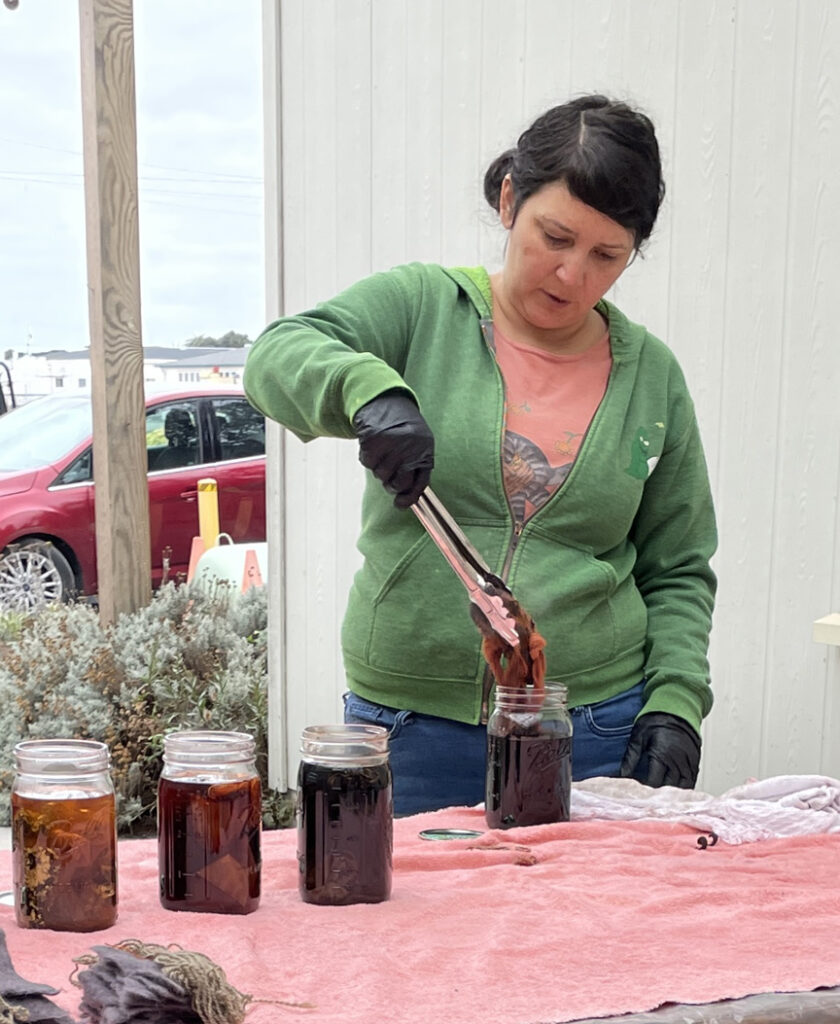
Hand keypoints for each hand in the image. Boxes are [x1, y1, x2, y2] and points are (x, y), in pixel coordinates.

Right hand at [353, 392, 433, 508]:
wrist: (384, 399)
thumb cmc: (402, 427)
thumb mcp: (418, 444)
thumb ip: (415, 467)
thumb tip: (405, 498)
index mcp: (425, 450)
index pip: (420, 483)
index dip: (409, 497)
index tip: (399, 504)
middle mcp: (410, 447)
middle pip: (398, 483)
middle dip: (391, 483)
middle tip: (389, 471)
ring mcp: (392, 444)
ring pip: (380, 474)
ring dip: (379, 467)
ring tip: (383, 450)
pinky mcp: (374, 439)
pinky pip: (367, 462)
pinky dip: (367, 456)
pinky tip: (373, 444)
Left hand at [619, 712, 700, 788]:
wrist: (676, 707)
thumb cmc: (656, 720)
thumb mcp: (638, 736)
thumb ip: (630, 757)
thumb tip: (623, 775)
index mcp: (662, 754)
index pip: (654, 782)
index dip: (646, 790)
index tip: (639, 792)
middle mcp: (678, 760)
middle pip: (669, 787)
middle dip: (659, 794)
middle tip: (649, 796)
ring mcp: (689, 761)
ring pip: (684, 787)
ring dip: (673, 794)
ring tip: (663, 796)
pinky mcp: (696, 760)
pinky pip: (693, 780)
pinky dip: (685, 787)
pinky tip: (676, 790)